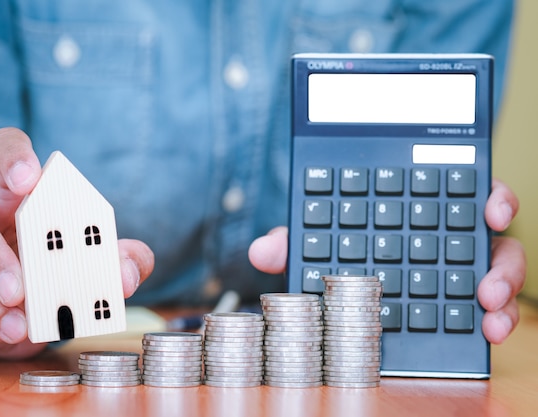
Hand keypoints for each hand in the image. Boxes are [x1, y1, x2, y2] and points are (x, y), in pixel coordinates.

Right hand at [0, 128, 152, 358]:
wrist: (39, 312)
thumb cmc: (67, 267)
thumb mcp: (101, 260)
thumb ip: (122, 259)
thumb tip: (126, 276)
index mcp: (16, 191)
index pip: (4, 148)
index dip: (11, 155)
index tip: (28, 178)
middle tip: (20, 288)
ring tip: (19, 325)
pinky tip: (5, 333)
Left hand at [249, 178, 525, 344]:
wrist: (335, 271)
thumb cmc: (334, 245)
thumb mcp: (316, 240)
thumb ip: (295, 239)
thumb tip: (261, 252)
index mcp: (417, 205)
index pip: (459, 192)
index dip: (486, 195)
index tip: (492, 208)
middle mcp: (444, 232)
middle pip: (487, 235)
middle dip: (499, 257)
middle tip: (490, 278)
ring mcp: (456, 265)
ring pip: (498, 269)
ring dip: (503, 291)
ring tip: (490, 312)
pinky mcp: (460, 298)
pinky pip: (491, 303)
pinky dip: (497, 316)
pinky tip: (487, 330)